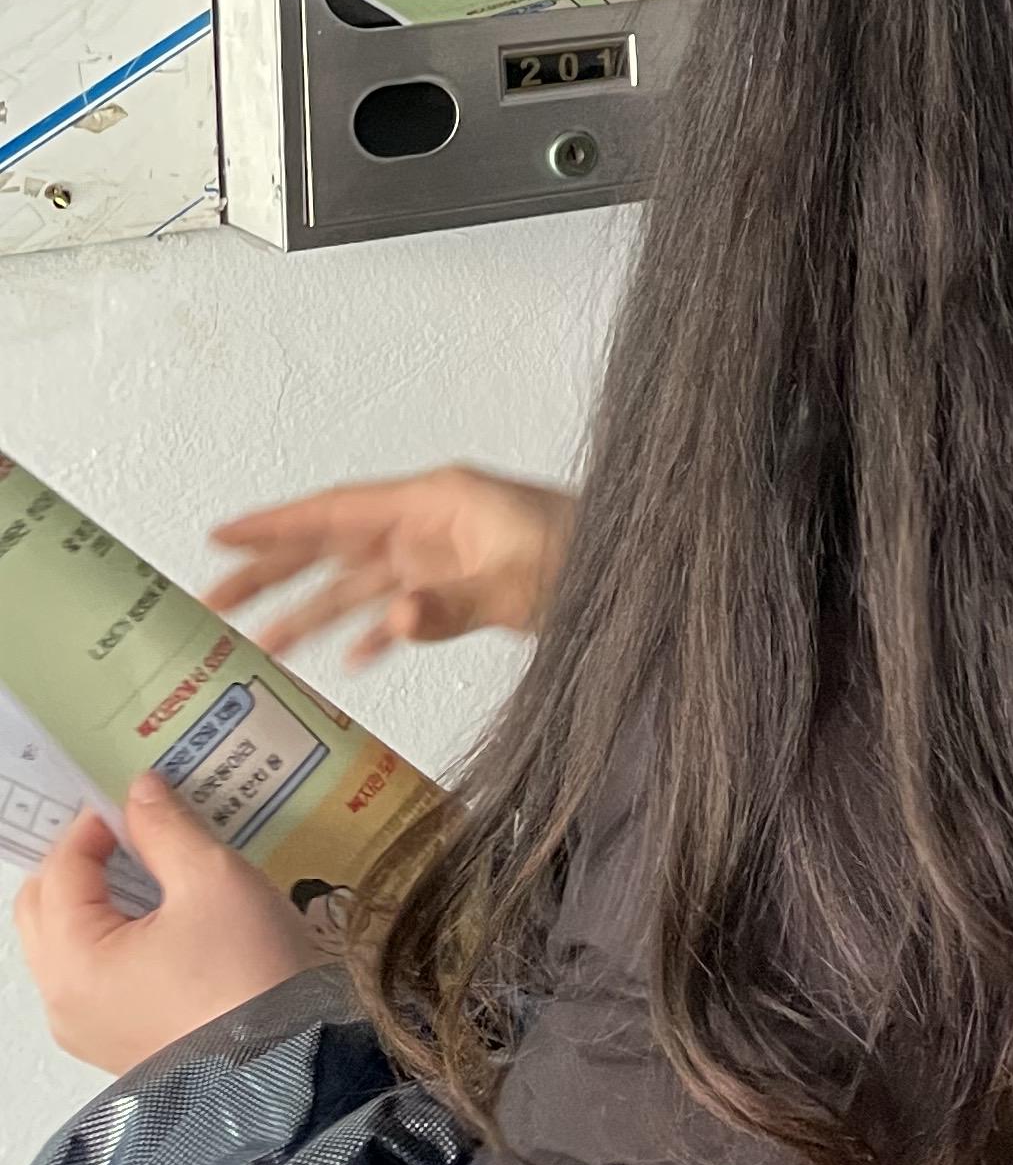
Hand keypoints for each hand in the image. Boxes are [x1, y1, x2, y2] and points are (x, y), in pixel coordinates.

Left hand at [15, 771, 322, 1076]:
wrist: (288, 1062)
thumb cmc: (248, 974)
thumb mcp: (212, 878)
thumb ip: (166, 827)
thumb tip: (141, 792)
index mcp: (73, 960)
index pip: (60, 868)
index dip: (95, 822)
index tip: (139, 799)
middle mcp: (63, 1001)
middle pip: (44, 907)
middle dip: (82, 860)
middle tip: (133, 828)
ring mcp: (86, 1029)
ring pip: (66, 943)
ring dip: (96, 898)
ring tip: (153, 870)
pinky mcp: (117, 1043)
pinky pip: (93, 976)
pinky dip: (112, 937)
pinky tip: (164, 920)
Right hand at [204, 464, 575, 667]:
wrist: (647, 567)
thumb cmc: (593, 554)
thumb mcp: (522, 581)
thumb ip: (455, 604)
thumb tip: (393, 623)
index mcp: (437, 502)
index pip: (340, 510)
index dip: (279, 524)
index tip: (221, 535)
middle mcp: (432, 522)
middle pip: (337, 547)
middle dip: (276, 573)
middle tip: (214, 604)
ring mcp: (448, 555)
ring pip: (363, 584)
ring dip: (315, 613)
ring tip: (263, 649)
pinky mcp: (468, 587)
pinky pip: (404, 608)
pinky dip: (376, 632)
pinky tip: (352, 663)